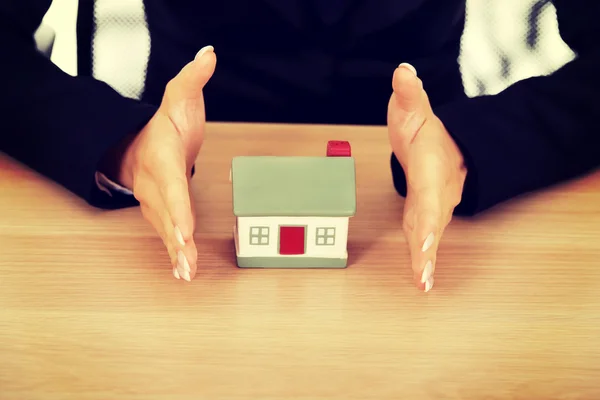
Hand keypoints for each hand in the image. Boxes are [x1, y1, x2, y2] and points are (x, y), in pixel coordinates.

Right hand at [107, 46, 215, 281]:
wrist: (137, 145)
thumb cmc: (161, 126)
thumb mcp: (178, 97)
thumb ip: (192, 79)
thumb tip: (208, 55)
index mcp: (161, 159)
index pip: (171, 185)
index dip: (179, 207)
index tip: (185, 228)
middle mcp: (155, 185)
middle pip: (167, 214)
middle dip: (177, 239)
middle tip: (187, 260)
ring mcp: (155, 203)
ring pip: (165, 230)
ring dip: (175, 253)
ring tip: (186, 274)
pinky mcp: (160, 214)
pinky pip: (167, 236)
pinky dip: (174, 255)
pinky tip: (183, 273)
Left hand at [387, 63, 466, 291]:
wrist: (446, 146)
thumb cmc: (427, 130)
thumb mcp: (414, 107)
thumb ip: (410, 93)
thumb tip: (403, 72)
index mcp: (431, 168)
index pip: (429, 193)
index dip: (429, 216)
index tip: (428, 236)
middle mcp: (436, 192)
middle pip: (432, 222)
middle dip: (428, 249)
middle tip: (424, 276)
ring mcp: (433, 207)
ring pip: (429, 236)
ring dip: (426, 261)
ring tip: (423, 285)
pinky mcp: (426, 216)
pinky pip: (425, 239)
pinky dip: (423, 259)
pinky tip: (422, 281)